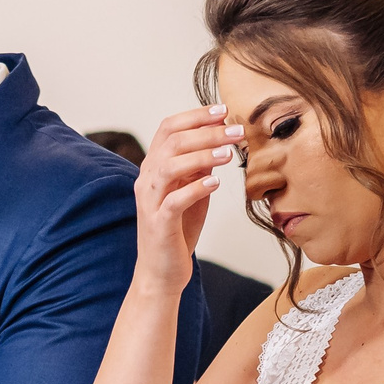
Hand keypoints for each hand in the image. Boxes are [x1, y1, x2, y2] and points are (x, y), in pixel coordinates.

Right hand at [132, 105, 241, 298]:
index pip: (168, 129)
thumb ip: (200, 168)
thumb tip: (220, 140)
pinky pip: (173, 201)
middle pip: (171, 142)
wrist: (161, 273)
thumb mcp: (192, 193)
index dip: (195, 116)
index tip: (223, 110)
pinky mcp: (158, 225)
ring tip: (229, 153)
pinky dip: (195, 188)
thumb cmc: (178, 232)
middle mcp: (147, 180)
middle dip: (206, 132)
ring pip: (169, 166)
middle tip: (236, 130)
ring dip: (201, 155)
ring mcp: (150, 202)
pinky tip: (215, 183)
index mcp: (154, 168)